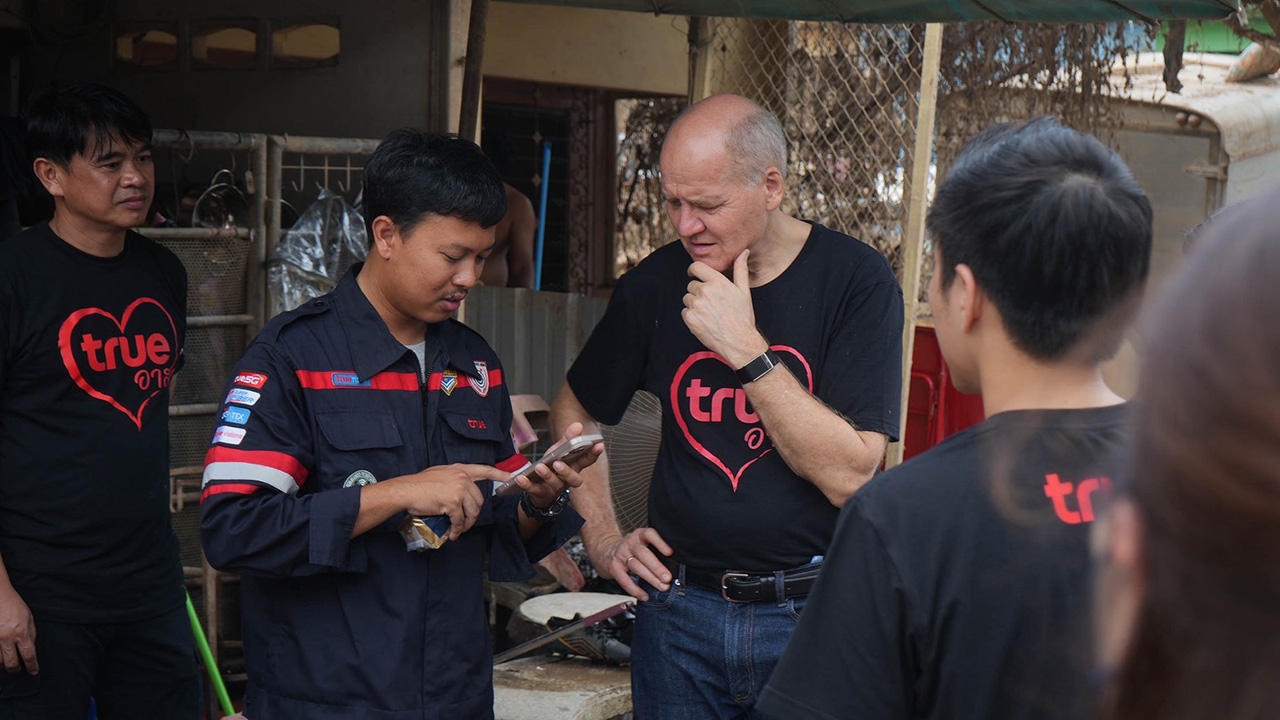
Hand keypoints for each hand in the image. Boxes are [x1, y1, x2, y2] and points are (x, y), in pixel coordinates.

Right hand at [0, 583, 36, 673]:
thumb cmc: (14, 605)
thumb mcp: (29, 618)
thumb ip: (31, 634)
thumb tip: (31, 648)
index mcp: (21, 632)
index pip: (29, 655)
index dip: (32, 666)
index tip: (34, 671)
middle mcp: (7, 638)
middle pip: (11, 663)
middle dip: (15, 669)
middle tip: (18, 669)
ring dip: (3, 664)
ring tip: (7, 662)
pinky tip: (0, 656)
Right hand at [396, 464, 503, 540]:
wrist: (406, 490)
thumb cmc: (419, 484)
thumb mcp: (440, 473)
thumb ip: (454, 479)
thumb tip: (461, 492)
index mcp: (460, 469)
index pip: (485, 470)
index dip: (500, 475)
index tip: (511, 478)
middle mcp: (463, 478)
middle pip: (479, 499)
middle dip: (474, 514)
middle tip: (466, 523)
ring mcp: (459, 489)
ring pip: (472, 511)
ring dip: (467, 524)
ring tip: (459, 530)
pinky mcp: (453, 502)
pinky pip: (460, 520)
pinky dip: (457, 529)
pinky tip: (452, 534)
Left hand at [509, 422, 602, 507]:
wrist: (537, 487)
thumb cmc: (552, 466)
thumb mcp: (558, 451)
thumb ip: (567, 439)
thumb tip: (578, 425)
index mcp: (574, 467)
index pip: (587, 461)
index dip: (594, 453)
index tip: (599, 445)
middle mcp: (566, 480)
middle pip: (573, 479)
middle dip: (567, 472)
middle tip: (558, 464)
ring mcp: (554, 488)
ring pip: (554, 484)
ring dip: (547, 476)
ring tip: (539, 467)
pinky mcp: (539, 493)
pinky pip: (533, 490)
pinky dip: (527, 484)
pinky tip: (520, 478)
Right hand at [597, 527, 672, 601]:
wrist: (605, 551)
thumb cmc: (630, 550)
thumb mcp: (641, 543)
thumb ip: (654, 550)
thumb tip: (675, 567)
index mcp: (639, 535)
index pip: (650, 534)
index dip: (660, 543)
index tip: (670, 553)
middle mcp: (630, 543)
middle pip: (643, 554)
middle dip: (657, 567)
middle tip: (668, 578)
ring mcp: (620, 554)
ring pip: (636, 566)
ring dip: (651, 578)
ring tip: (662, 587)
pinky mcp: (613, 567)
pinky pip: (624, 579)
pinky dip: (635, 590)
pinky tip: (645, 596)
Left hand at [682, 250, 767, 366]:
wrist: (739, 341)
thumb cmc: (742, 317)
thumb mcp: (744, 291)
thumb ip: (740, 269)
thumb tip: (743, 252)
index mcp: (717, 282)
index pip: (696, 267)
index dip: (694, 270)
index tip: (694, 275)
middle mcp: (705, 291)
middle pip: (691, 285)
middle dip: (698, 292)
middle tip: (711, 303)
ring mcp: (696, 305)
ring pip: (687, 298)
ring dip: (694, 304)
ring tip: (709, 313)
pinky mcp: (690, 318)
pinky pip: (685, 311)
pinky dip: (692, 316)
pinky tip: (704, 321)